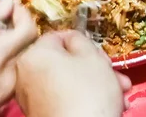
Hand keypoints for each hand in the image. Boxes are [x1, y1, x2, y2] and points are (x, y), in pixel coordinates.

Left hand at [16, 31, 130, 116]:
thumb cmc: (87, 95)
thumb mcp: (91, 56)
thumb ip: (80, 40)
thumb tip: (74, 39)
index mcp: (34, 54)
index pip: (59, 36)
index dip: (84, 43)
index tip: (100, 53)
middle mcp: (26, 74)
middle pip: (65, 61)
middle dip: (94, 67)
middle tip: (113, 74)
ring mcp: (32, 97)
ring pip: (68, 81)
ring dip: (94, 84)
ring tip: (118, 93)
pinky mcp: (41, 114)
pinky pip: (63, 98)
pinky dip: (82, 98)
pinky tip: (106, 104)